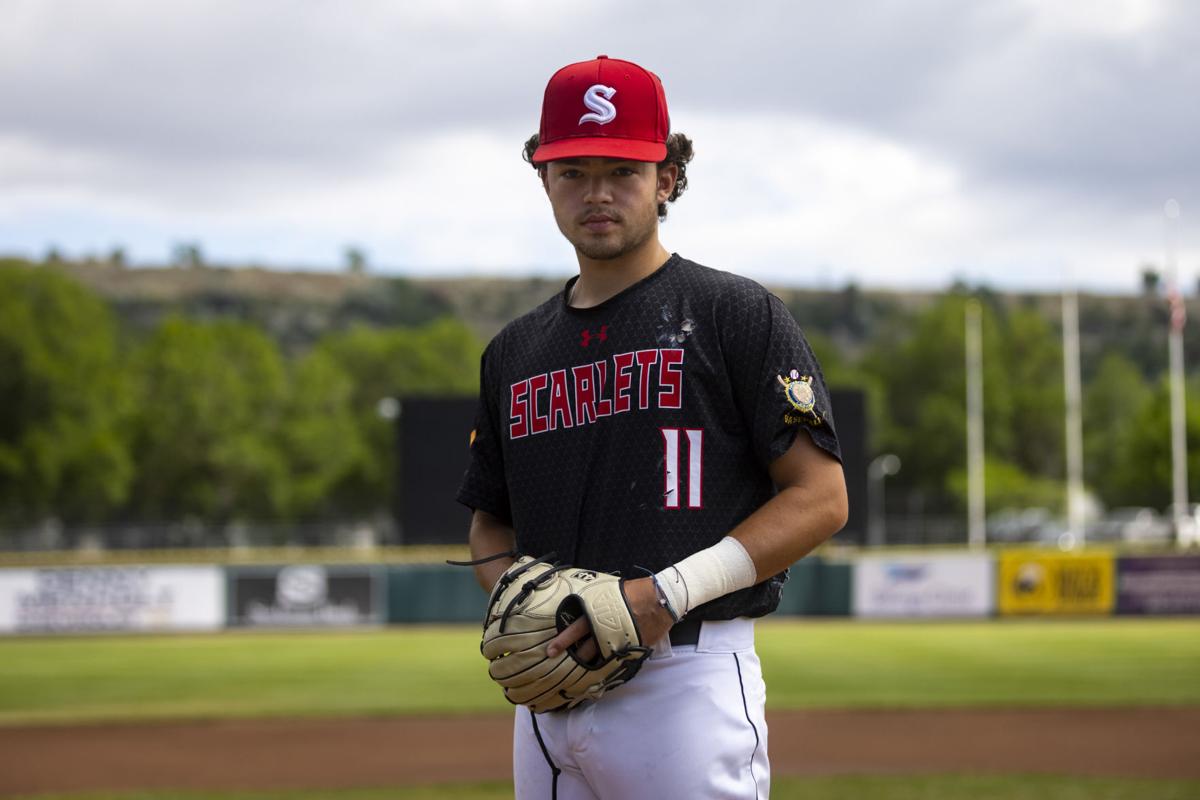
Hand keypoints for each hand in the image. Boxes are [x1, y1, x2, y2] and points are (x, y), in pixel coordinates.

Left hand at [545, 576, 674, 660]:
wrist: (660, 600)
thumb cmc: (635, 592)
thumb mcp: (610, 592)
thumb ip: (597, 603)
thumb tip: (585, 609)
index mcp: (599, 612)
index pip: (576, 627)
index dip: (564, 639)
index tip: (551, 649)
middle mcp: (606, 628)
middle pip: (585, 647)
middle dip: (572, 656)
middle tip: (559, 663)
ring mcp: (619, 640)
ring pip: (599, 656)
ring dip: (588, 663)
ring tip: (577, 670)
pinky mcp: (631, 648)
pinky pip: (616, 659)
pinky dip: (608, 665)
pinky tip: (600, 671)